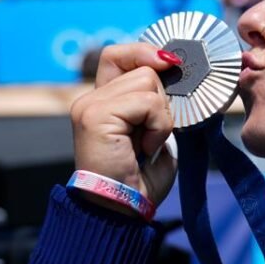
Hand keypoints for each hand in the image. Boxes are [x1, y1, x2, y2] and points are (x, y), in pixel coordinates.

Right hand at [69, 43, 178, 211]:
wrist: (122, 210)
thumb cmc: (140, 179)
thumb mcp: (153, 132)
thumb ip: (155, 103)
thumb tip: (174, 74)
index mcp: (102, 102)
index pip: (119, 55)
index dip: (146, 54)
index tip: (171, 64)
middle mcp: (90, 100)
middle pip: (143, 68)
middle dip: (162, 101)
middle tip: (153, 134)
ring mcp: (90, 106)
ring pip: (148, 82)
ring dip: (162, 116)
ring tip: (148, 143)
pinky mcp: (96, 115)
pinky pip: (147, 103)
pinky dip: (158, 125)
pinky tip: (146, 147)